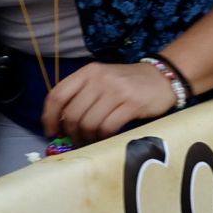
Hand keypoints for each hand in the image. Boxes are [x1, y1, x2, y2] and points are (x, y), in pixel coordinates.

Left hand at [42, 61, 179, 144]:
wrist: (162, 78)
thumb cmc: (128, 83)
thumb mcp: (102, 80)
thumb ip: (82, 95)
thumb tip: (61, 123)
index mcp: (88, 72)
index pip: (58, 95)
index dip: (49, 117)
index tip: (51, 131)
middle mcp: (99, 79)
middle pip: (72, 114)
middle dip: (71, 132)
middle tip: (77, 140)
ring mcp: (116, 91)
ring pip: (89, 123)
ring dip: (87, 137)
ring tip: (92, 140)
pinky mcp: (132, 104)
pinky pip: (108, 127)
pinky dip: (103, 137)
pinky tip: (106, 137)